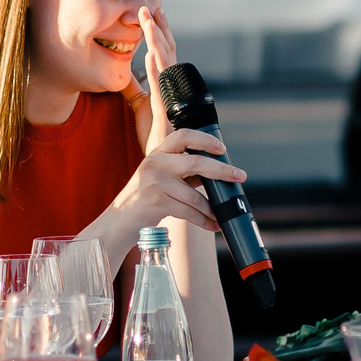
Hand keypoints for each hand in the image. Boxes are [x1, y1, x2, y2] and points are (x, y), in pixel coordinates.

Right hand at [110, 126, 244, 235]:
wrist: (121, 219)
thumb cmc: (145, 197)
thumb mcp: (161, 176)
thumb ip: (183, 170)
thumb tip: (217, 172)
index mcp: (158, 153)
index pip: (182, 136)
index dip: (204, 139)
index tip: (221, 147)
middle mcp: (156, 164)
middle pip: (196, 162)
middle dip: (222, 170)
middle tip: (240, 175)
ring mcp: (155, 183)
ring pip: (194, 195)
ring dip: (212, 207)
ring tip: (223, 213)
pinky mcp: (157, 203)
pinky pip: (188, 212)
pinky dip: (204, 220)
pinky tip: (213, 225)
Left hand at [138, 4, 179, 151]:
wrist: (166, 160)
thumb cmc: (155, 134)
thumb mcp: (140, 104)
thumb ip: (134, 87)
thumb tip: (123, 70)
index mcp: (166, 84)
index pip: (163, 52)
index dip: (158, 32)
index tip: (153, 12)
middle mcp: (171, 87)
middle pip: (167, 51)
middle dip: (158, 28)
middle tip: (152, 6)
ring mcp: (170, 98)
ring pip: (164, 63)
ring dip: (156, 41)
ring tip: (148, 21)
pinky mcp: (165, 112)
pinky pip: (160, 87)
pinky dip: (155, 70)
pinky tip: (149, 55)